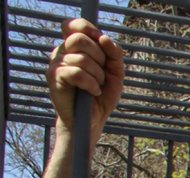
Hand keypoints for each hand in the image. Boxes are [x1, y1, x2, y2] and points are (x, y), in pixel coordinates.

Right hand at [48, 18, 123, 140]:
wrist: (92, 120)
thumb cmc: (101, 95)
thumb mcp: (115, 72)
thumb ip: (114, 54)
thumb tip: (104, 38)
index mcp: (74, 47)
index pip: (75, 25)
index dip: (89, 29)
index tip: (101, 42)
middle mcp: (62, 51)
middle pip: (80, 39)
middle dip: (100, 57)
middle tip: (102, 74)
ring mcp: (56, 63)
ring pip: (81, 58)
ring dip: (98, 75)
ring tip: (97, 86)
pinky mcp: (54, 77)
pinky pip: (76, 72)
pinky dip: (91, 83)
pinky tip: (93, 92)